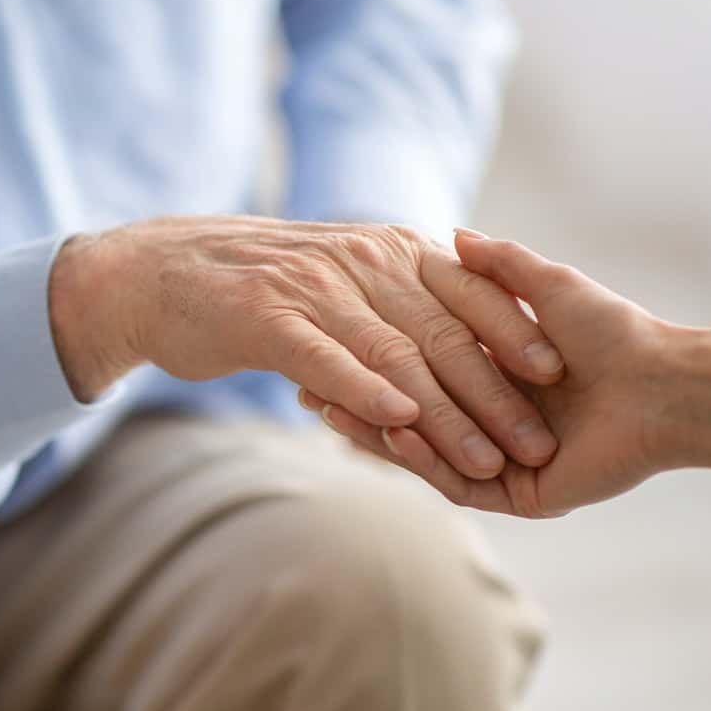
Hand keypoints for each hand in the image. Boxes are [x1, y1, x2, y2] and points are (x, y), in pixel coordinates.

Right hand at [50, 217, 568, 478]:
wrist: (154, 273)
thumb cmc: (248, 287)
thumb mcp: (333, 276)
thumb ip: (390, 295)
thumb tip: (447, 332)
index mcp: (385, 249)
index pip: (468, 291)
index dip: (514, 331)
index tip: (555, 375)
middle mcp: (359, 261)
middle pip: (444, 332)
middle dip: (496, 393)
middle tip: (537, 444)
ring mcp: (313, 288)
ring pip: (395, 354)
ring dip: (444, 414)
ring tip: (483, 461)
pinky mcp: (266, 318)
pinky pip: (326, 356)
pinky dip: (365, 389)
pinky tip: (397, 423)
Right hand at [305, 230, 678, 515]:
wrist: (662, 385)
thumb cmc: (612, 331)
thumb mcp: (545, 285)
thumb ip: (498, 266)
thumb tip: (452, 232)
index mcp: (500, 381)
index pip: (420, 373)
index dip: (375, 358)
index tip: (330, 335)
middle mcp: (495, 425)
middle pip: (411, 419)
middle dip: (360, 401)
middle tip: (309, 385)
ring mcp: (503, 463)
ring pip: (424, 453)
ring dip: (377, 432)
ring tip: (329, 409)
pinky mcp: (517, 495)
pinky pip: (453, 481)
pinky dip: (417, 459)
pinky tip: (386, 430)